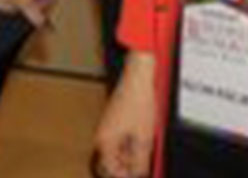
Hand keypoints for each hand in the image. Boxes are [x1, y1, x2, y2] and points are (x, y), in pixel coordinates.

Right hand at [93, 52, 156, 177]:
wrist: (137, 80)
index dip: (125, 174)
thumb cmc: (138, 104)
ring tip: (145, 145)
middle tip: (144, 161)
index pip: (110, 169)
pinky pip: (120, 137)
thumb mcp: (144, 139)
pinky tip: (143, 135)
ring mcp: (107, 125)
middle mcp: (102, 134)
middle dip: (128, 164)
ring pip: (118, 149)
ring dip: (131, 152)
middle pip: (113, 160)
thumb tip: (138, 173)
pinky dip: (131, 140)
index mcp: (105, 141)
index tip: (137, 172)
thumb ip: (140, 162)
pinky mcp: (114, 118)